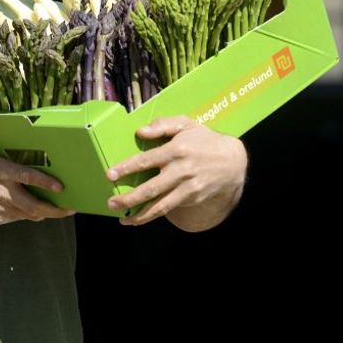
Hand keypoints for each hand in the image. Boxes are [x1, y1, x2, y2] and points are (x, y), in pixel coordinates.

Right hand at [0, 110, 74, 224]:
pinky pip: (19, 218)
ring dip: (45, 213)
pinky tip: (39, 212)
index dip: (45, 183)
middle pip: (34, 205)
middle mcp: (4, 193)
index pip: (27, 177)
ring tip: (61, 211)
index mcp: (0, 173)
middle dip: (54, 210)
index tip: (60, 187)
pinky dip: (29, 215)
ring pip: (29, 214)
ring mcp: (1, 208)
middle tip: (70, 208)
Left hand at [105, 115, 246, 228]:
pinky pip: (170, 209)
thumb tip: (140, 131)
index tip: (110, 174)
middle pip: (151, 188)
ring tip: (123, 219)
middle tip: (111, 202)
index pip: (146, 161)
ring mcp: (188, 187)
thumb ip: (162, 125)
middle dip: (130, 198)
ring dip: (140, 215)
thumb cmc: (203, 140)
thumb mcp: (186, 124)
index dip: (127, 168)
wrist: (232, 161)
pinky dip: (153, 216)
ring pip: (161, 206)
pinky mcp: (192, 198)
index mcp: (177, 150)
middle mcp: (181, 171)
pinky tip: (138, 218)